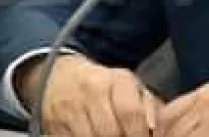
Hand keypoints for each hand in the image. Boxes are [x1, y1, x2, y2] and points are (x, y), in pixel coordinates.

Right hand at [16, 54, 160, 136]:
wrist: (58, 77)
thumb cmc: (102, 84)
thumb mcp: (128, 84)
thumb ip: (146, 104)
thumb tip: (155, 128)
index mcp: (115, 79)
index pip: (130, 112)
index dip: (139, 132)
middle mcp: (91, 92)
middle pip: (110, 131)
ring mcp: (70, 109)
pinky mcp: (53, 125)